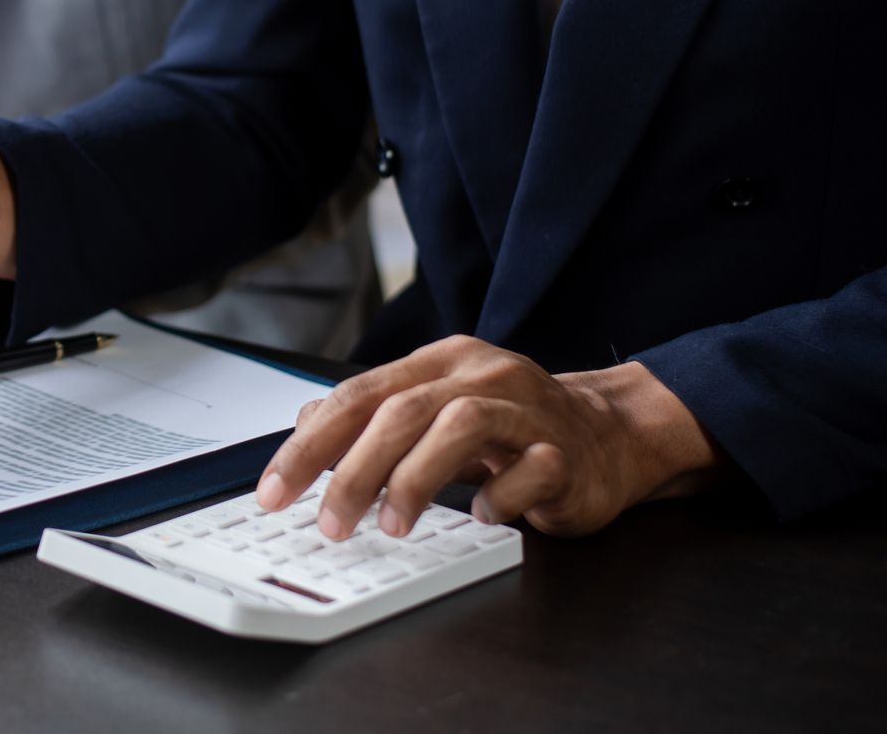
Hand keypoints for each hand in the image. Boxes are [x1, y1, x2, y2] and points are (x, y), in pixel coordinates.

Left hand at [256, 336, 722, 538]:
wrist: (611, 434)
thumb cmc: (512, 430)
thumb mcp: (435, 412)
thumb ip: (374, 417)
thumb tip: (305, 428)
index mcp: (440, 362)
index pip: (358, 395)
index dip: (310, 445)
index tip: (276, 490)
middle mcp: (482, 375)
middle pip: (401, 412)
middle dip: (353, 470)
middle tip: (329, 523)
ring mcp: (529, 410)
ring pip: (461, 425)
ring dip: (416, 479)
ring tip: (393, 524)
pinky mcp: (568, 453)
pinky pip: (530, 470)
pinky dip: (499, 497)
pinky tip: (484, 516)